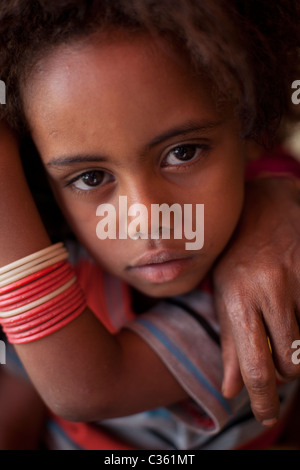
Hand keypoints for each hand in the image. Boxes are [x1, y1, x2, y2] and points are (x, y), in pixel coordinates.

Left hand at [213, 176, 299, 425]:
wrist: (265, 205)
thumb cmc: (236, 252)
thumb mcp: (223, 293)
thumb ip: (229, 341)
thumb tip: (231, 388)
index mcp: (237, 297)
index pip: (254, 366)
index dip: (263, 400)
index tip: (265, 415)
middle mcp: (268, 290)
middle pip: (290, 363)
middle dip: (284, 372)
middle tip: (276, 357)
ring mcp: (297, 279)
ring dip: (297, 350)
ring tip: (285, 332)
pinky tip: (295, 312)